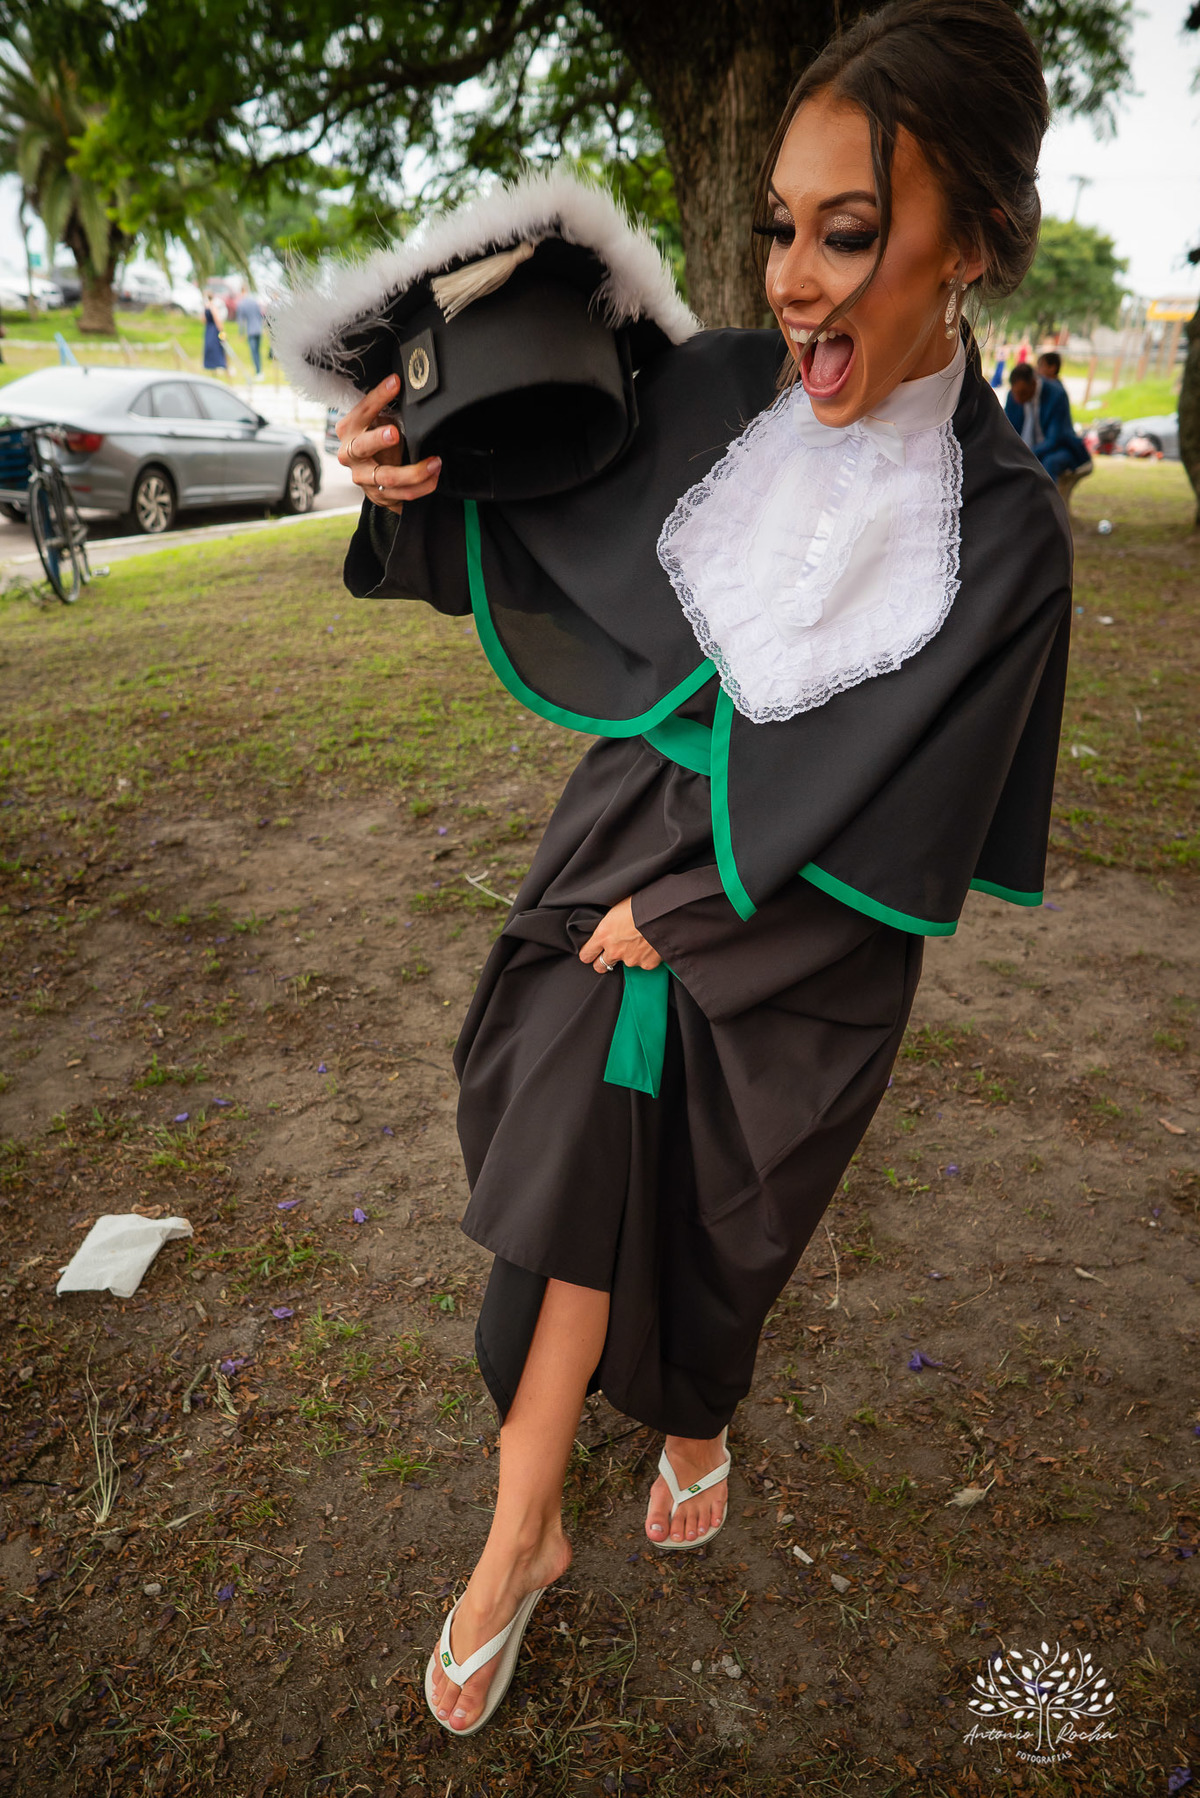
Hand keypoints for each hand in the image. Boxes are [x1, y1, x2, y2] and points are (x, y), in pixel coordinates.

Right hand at [336, 372, 441, 514]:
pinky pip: (402, 493)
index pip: (362, 411)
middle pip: (362, 447)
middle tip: (394, 433)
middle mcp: (350, 454)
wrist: (371, 478)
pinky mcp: (377, 495)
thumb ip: (386, 412)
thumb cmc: (375, 442)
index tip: (395, 382)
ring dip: (414, 471)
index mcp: (349, 430)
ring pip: (387, 477)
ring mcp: (363, 477)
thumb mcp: (377, 423)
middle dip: (378, 440)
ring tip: (435, 462)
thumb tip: (409, 390)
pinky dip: (422, 486)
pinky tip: (434, 476)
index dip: (378, 396)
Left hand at [579, 897, 661, 972]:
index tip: (592, 952)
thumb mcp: (618, 909)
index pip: (586, 954)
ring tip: (639, 941)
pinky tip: (651, 944)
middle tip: (612, 953)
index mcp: (603, 934)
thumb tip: (609, 927)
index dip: (588, 954)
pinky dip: (646, 956)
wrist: (666, 912)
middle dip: (603, 961)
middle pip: (599, 966)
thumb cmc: (642, 904)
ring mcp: (630, 959)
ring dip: (629, 955)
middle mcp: (614, 951)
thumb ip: (610, 924)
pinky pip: (643, 963)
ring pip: (624, 963)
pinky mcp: (646, 964)